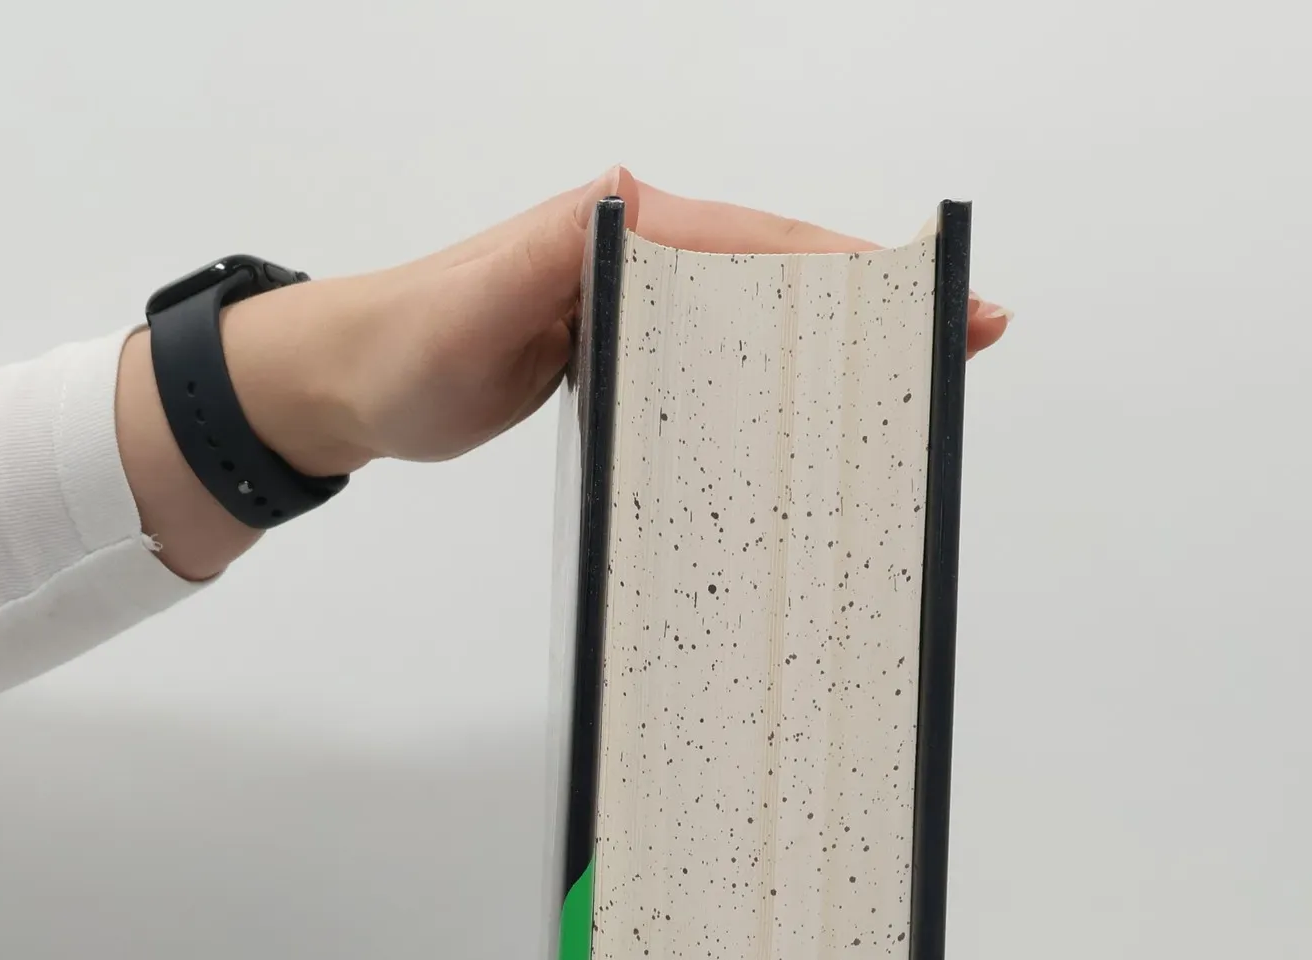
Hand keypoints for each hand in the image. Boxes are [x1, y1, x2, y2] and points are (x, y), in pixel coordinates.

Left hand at [117, 167, 1009, 579]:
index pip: (763, 241)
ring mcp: (638, 306)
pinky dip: (779, 376)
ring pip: (762, 319)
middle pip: (785, 274)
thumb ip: (549, 254)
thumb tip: (630, 196)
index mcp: (625, 230)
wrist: (350, 383)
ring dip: (839, 343)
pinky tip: (812, 412)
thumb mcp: (479, 302)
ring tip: (915, 377)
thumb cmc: (408, 346)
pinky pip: (722, 358)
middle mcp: (641, 256)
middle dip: (876, 303)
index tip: (927, 291)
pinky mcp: (625, 353)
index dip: (851, 266)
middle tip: (961, 335)